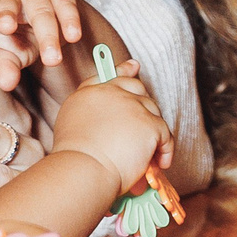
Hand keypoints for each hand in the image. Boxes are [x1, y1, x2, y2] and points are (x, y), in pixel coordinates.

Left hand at [0, 0, 84, 91]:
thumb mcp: (7, 55)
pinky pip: (66, 2)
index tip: (7, 28)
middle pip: (30, 11)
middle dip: (39, 35)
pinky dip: (71, 19)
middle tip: (50, 59)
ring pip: (45, 9)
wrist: (37, 24)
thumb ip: (5, 67)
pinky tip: (74, 36)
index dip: (2, 14)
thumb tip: (7, 83)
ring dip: (54, 33)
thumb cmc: (15, 39)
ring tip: (61, 54)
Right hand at [50, 62, 168, 192]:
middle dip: (144, 106)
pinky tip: (160, 163)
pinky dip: (165, 151)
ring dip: (153, 132)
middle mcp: (113, 94)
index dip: (125, 71)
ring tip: (147, 154)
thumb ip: (91, 113)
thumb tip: (110, 122)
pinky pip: (166, 135)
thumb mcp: (71, 125)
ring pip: (153, 113)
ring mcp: (133, 106)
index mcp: (90, 93)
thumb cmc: (74, 158)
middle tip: (145, 126)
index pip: (112, 76)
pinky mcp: (150, 123)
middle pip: (137, 90)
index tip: (134, 67)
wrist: (83, 169)